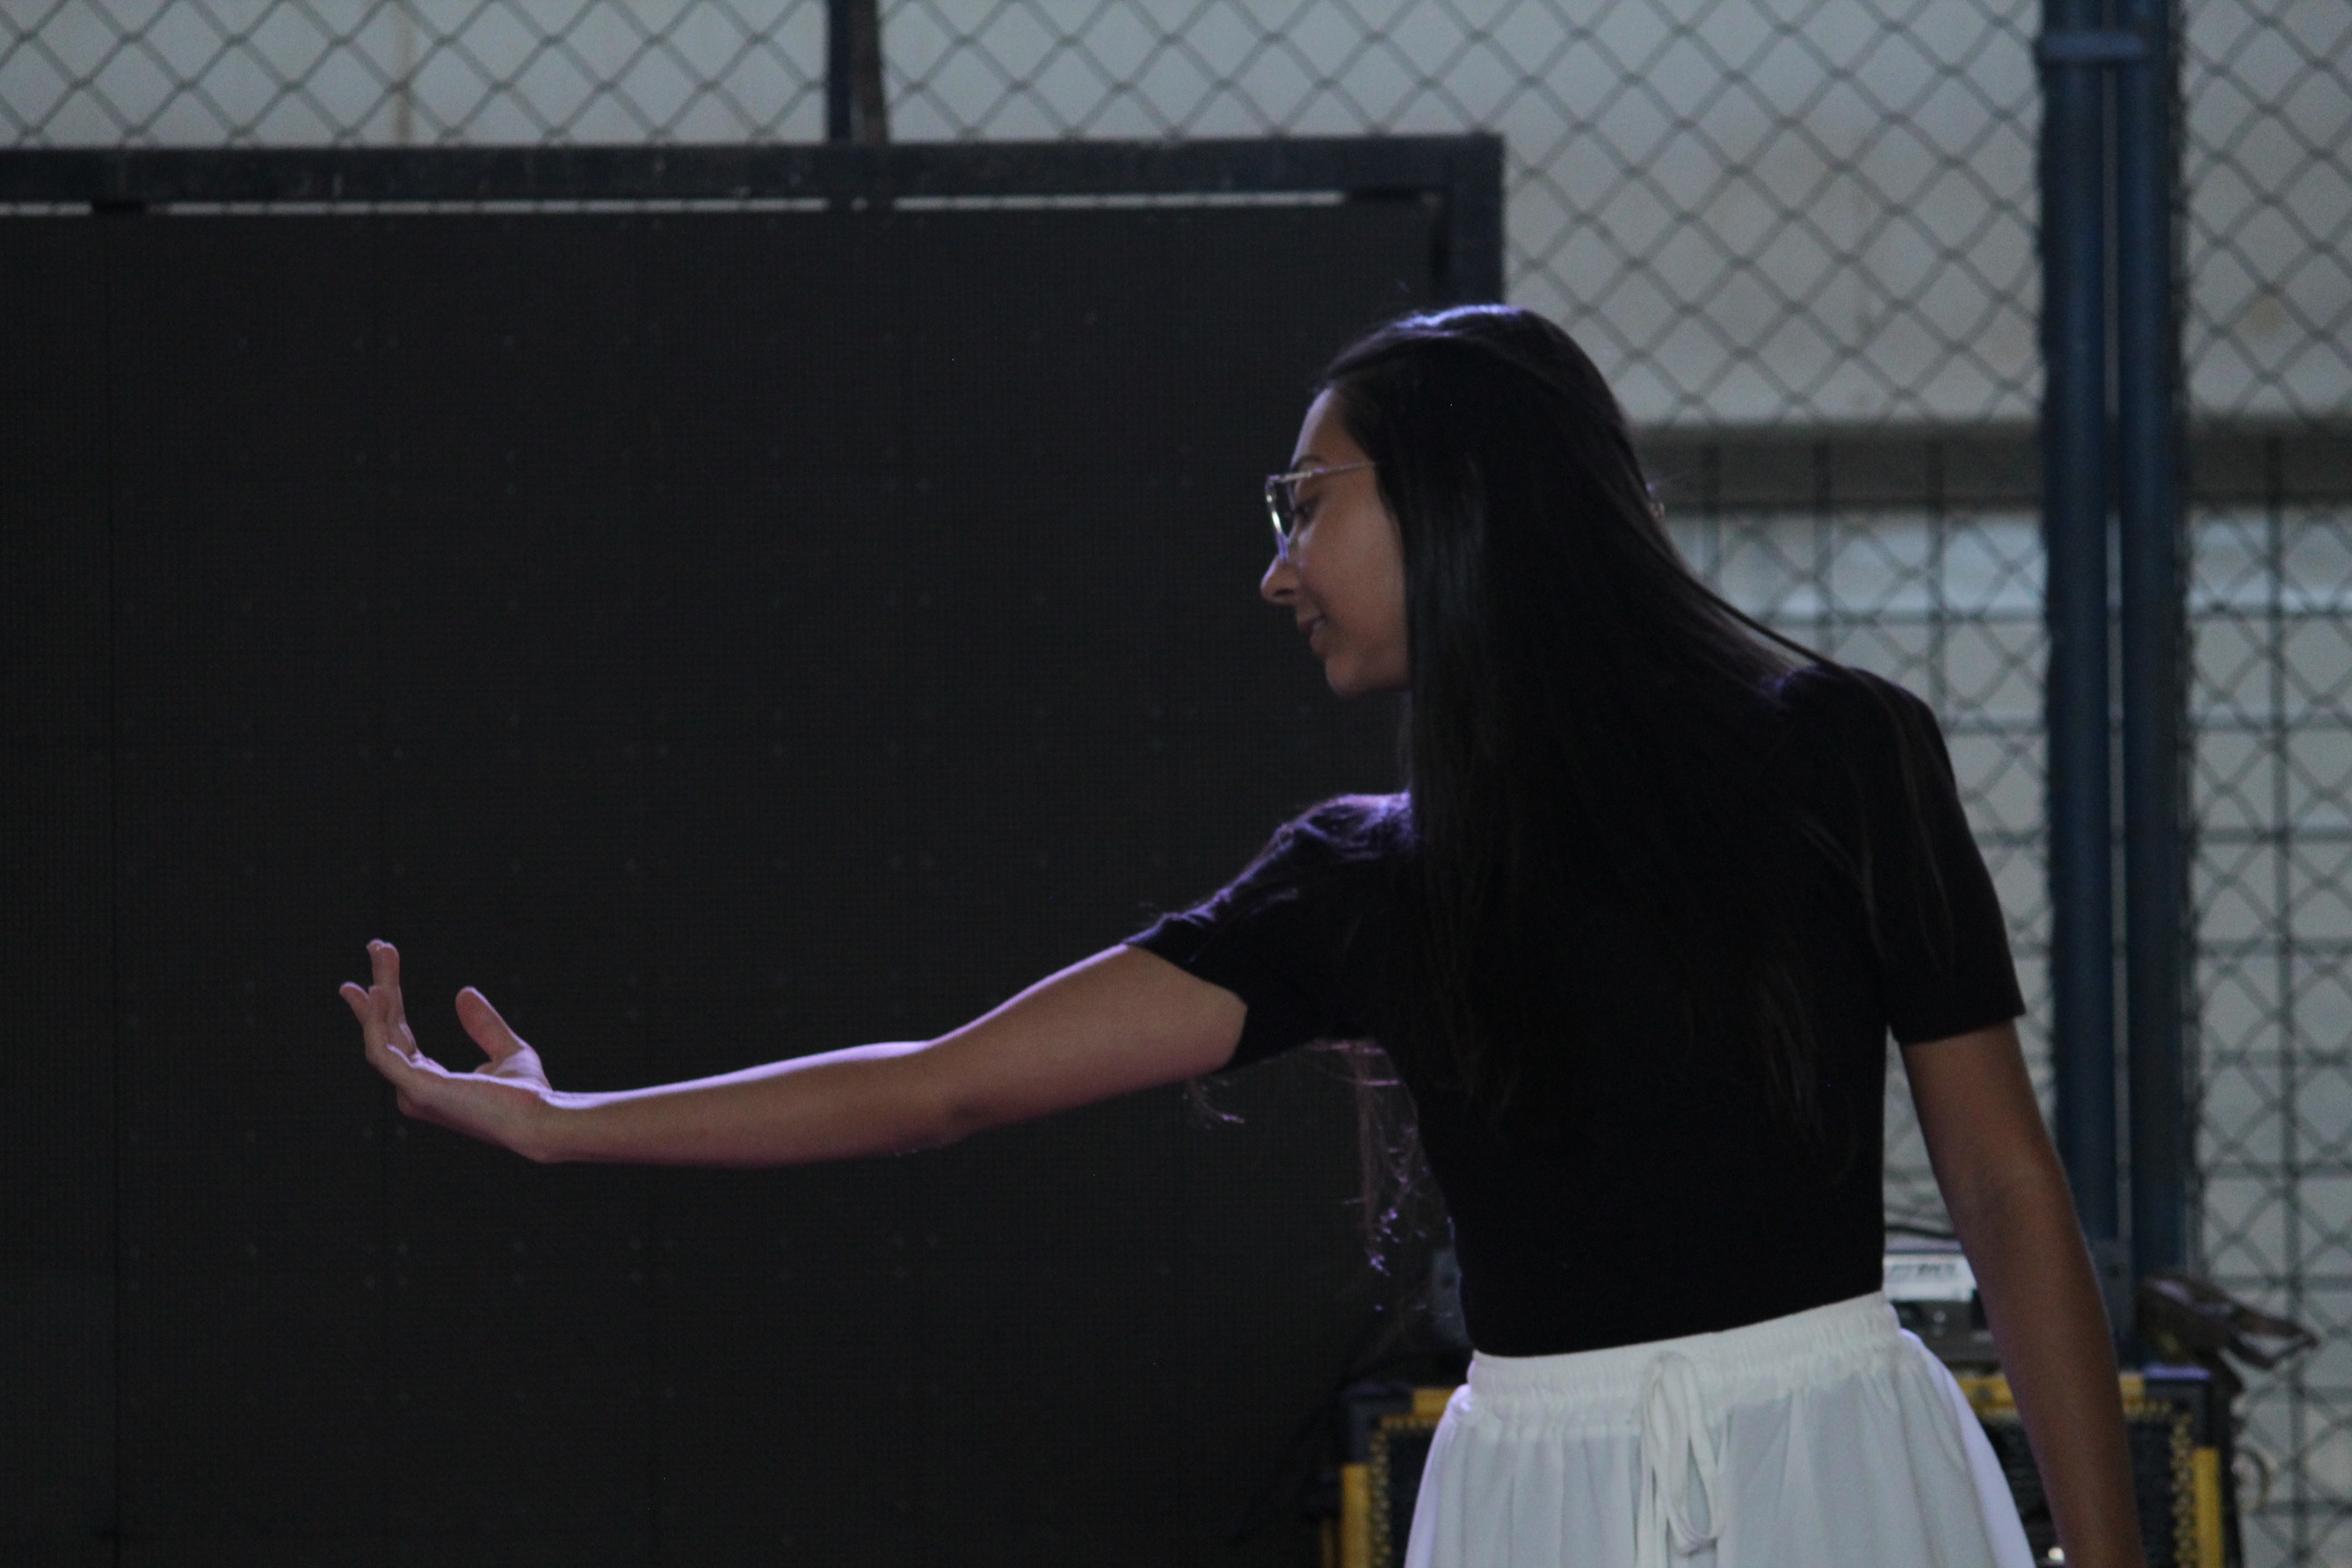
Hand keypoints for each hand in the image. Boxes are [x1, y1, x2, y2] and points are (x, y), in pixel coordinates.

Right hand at [340, 940, 556, 1160]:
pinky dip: (376, 1021)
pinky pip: (384, 1051)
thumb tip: (463, 992)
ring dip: (377, 994)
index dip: (386, 1007)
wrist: (541, 1118)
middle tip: (377, 945)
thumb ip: (483, 1025)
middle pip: (386, 1032)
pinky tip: (381, 991)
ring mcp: (413, 1093)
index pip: (398, 1039)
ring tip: (381, 952)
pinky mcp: (418, 1090)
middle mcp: (414, 1091)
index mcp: (430, 1084)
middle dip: (379, 989)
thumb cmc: (528, 1095)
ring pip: (380, 1037)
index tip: (377, 978)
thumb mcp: (507, 1050)